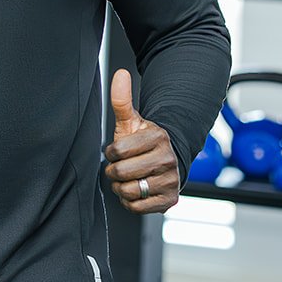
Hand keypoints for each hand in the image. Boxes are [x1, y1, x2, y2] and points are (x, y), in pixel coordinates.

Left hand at [104, 68, 181, 213]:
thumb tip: (120, 73)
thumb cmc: (143, 141)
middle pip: (122, 172)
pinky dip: (130, 201)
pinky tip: (136, 190)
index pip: (118, 150)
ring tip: (128, 178)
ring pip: (128, 191)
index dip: (111, 152)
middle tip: (120, 167)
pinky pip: (137, 207)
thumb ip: (122, 100)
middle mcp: (168, 159)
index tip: (116, 151)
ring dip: (120, 187)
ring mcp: (170, 180)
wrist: (167, 161)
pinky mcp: (169, 200)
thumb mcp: (131, 121)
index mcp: (158, 137)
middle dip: (114, 171)